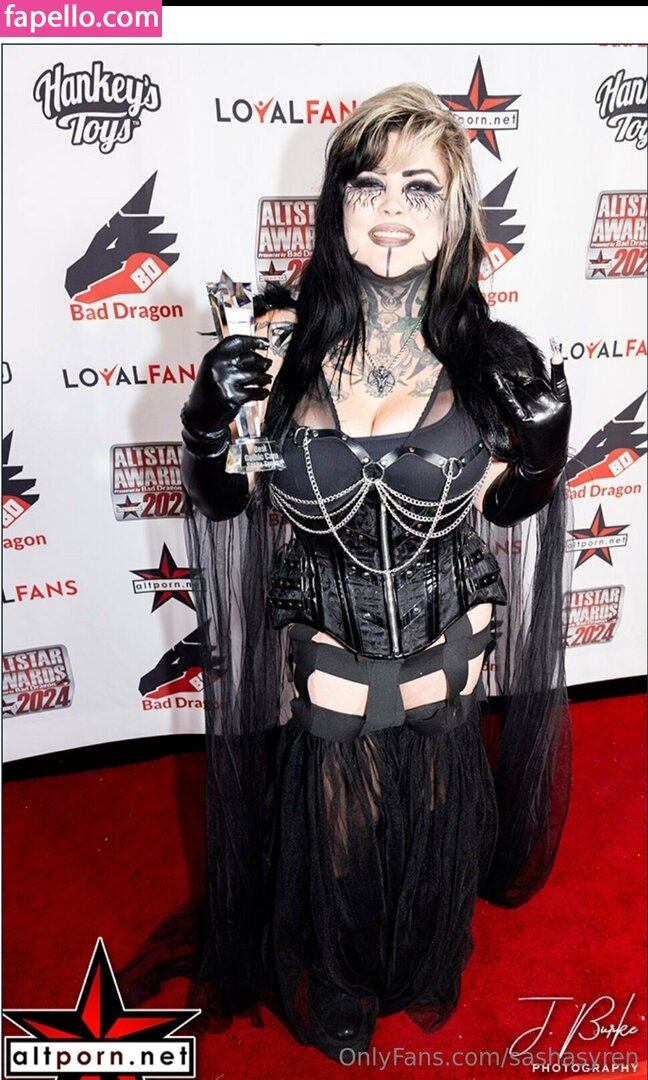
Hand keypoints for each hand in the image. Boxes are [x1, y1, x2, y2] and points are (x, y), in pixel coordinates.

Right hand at [183, 334, 270, 434]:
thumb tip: (253, 352)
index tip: (264, 343)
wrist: (199, 417)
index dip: (254, 340)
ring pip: (256, 374)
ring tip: (266, 379)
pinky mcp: (233, 397)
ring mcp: (226, 381)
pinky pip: (256, 392)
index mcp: (212, 357)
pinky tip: (263, 392)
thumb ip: (228, 359)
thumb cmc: (206, 394)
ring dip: (265, 378)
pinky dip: (262, 392)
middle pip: (250, 357)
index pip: (237, 341)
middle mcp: (218, 366)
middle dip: (262, 362)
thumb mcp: (212, 370)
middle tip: (267, 364)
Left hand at [488, 354, 570, 476]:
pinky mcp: (524, 421)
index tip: (555, 355)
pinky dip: (500, 388)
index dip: (558, 367)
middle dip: (522, 379)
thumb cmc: (551, 438)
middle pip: (533, 382)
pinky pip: (509, 400)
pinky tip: (493, 379)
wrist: (546, 462)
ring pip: (520, 389)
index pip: (560, 380)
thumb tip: (529, 380)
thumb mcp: (559, 415)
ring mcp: (539, 413)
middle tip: (512, 372)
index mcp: (564, 403)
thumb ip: (549, 397)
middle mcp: (552, 406)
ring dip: (510, 383)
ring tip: (499, 375)